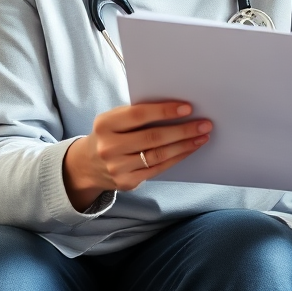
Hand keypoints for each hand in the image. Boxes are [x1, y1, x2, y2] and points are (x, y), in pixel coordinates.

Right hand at [63, 102, 212, 210]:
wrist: (86, 165)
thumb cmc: (110, 134)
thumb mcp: (114, 120)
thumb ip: (138, 114)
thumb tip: (178, 108)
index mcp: (105, 124)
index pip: (138, 115)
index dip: (164, 111)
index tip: (188, 108)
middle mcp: (109, 147)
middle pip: (153, 138)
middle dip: (183, 130)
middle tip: (205, 123)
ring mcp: (117, 167)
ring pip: (158, 155)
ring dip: (185, 145)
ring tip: (203, 136)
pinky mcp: (127, 182)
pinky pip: (158, 169)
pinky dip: (177, 157)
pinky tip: (190, 149)